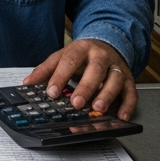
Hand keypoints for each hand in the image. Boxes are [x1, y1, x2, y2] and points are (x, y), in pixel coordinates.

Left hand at [23, 39, 137, 119]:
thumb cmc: (82, 55)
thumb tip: (27, 82)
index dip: (60, 76)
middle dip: (86, 87)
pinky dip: (128, 105)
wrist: (108, 43)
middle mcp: (101, 56)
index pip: (70, 61)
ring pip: (115, 80)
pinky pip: (131, 92)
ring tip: (98, 108)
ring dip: (107, 95)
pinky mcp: (129, 79)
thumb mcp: (62, 56)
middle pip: (95, 69)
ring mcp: (117, 67)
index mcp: (82, 48)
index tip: (52, 92)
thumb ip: (46, 69)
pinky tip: (121, 117)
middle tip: (76, 102)